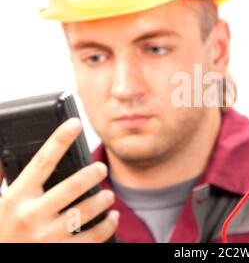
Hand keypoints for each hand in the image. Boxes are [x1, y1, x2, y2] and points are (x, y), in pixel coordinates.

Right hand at [0, 118, 118, 241]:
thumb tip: (5, 151)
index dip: (59, 139)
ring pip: (86, 212)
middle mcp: (31, 216)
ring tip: (109, 195)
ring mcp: (46, 238)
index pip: (41, 161)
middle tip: (102, 168)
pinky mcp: (60, 253)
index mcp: (15, 198)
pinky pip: (92, 238)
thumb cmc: (0, 232)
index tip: (75, 124)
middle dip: (92, 173)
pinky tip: (112, 218)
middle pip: (72, 186)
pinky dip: (107, 226)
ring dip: (103, 200)